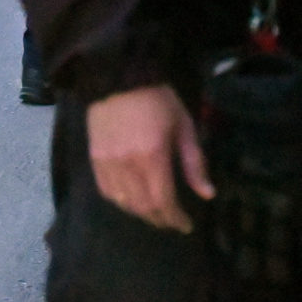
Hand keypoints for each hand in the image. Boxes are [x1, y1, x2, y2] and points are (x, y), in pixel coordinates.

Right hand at [85, 84, 213, 233]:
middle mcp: (127, 164)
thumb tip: (207, 194)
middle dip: (160, 219)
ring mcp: (107, 162)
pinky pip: (106, 190)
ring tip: (154, 212)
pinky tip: (131, 200)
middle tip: (172, 221)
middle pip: (143, 207)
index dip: (175, 219)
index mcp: (153, 156)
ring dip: (141, 213)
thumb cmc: (158, 100)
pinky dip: (120, 201)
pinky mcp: (95, 157)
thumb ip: (194, 162)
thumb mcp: (184, 126)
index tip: (186, 225)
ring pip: (124, 202)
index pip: (163, 202)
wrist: (118, 77)